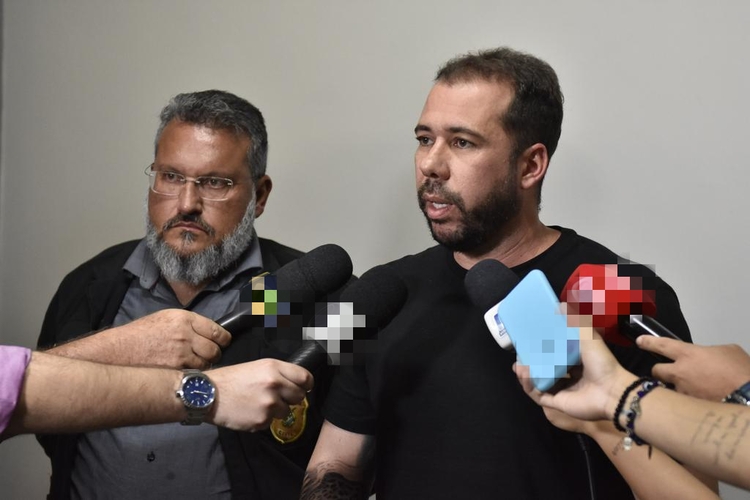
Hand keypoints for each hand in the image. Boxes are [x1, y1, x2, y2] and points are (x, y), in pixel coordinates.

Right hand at [107, 309, 230, 368]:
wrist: (118, 351)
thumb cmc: (140, 334)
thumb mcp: (164, 318)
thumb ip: (187, 324)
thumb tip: (207, 332)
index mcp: (183, 318)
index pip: (216, 330)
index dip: (224, 338)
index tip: (224, 341)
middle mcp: (185, 335)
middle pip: (215, 348)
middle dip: (216, 353)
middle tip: (211, 354)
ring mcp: (181, 354)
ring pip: (207, 363)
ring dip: (206, 364)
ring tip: (196, 363)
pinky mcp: (175, 370)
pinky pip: (195, 373)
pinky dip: (195, 373)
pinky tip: (187, 371)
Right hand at [207, 359, 313, 430]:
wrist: (206, 394)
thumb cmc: (230, 379)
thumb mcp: (257, 366)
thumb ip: (278, 373)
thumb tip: (296, 383)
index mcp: (274, 368)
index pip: (305, 378)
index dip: (306, 384)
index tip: (303, 388)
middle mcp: (275, 384)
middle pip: (300, 396)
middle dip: (290, 398)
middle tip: (276, 397)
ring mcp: (269, 404)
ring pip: (286, 411)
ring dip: (276, 410)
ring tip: (257, 404)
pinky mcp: (262, 420)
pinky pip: (270, 422)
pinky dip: (262, 420)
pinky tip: (249, 412)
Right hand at [514, 327, 636, 421]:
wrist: (611, 390)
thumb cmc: (602, 363)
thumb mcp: (589, 337)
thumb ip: (576, 322)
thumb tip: (560, 305)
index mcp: (576, 364)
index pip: (554, 357)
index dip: (541, 350)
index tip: (529, 343)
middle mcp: (568, 378)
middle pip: (543, 370)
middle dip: (529, 363)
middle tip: (519, 355)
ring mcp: (562, 391)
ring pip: (538, 383)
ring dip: (526, 374)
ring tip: (518, 364)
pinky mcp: (556, 402)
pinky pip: (538, 394)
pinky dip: (529, 385)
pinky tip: (524, 373)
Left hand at [637, 336, 749, 400]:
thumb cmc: (741, 370)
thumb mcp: (728, 351)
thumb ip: (711, 352)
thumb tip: (709, 358)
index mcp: (688, 354)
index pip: (662, 345)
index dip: (648, 342)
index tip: (639, 342)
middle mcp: (680, 373)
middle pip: (656, 371)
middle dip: (659, 371)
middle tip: (666, 373)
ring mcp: (683, 392)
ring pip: (670, 389)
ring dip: (677, 389)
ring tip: (692, 391)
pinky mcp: (689, 408)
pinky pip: (683, 403)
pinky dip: (688, 403)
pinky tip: (698, 404)